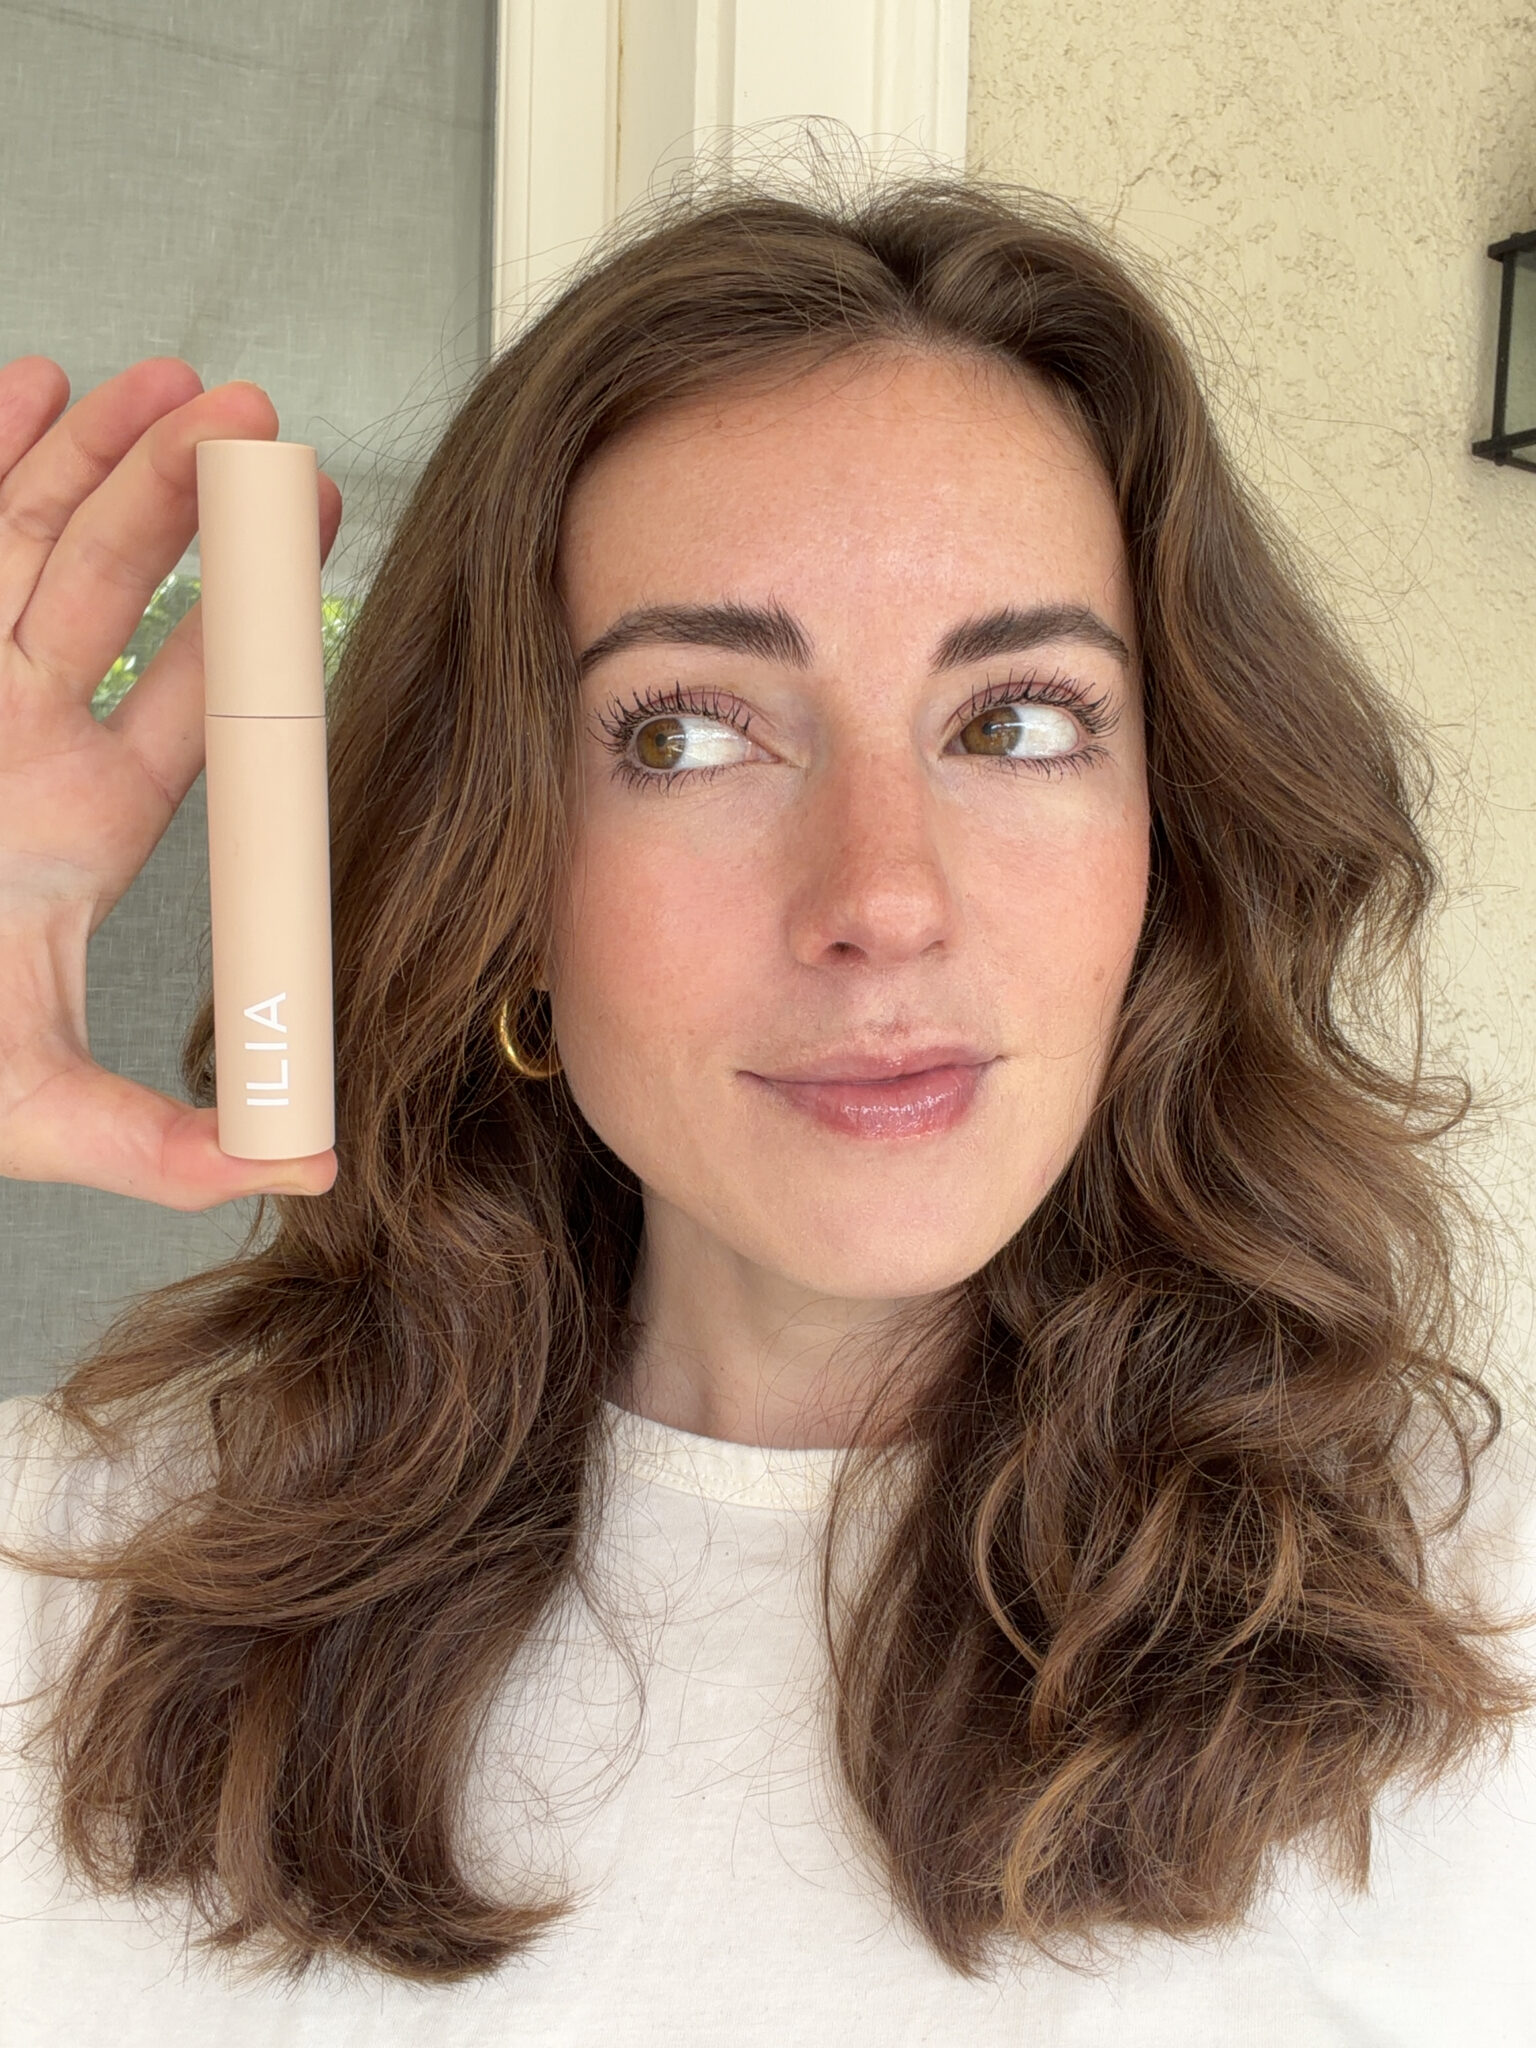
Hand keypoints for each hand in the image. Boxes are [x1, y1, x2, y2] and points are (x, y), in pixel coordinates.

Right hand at [0, 354, 342, 1207]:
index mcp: (79, 825)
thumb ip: (165, 1146)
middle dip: (183, 503)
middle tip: (255, 421)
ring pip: (25, 547)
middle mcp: (15, 741)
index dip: (252, 617)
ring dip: (93, 458)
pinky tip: (23, 386)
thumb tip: (308, 1171)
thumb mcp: (31, 1111)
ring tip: (170, 383)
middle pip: (116, 594)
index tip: (306, 533)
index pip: (191, 699)